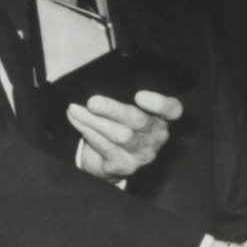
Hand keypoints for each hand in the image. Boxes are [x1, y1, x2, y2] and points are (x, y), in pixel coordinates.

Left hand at [67, 90, 181, 181]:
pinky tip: (76, 120)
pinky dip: (88, 131)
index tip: (139, 95)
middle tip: (92, 102)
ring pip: (119, 135)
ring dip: (94, 121)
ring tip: (75, 109)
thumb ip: (123, 96)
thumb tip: (100, 81)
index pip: (172, 109)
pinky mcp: (124, 166)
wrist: (108, 160)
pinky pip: (105, 147)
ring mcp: (142, 154)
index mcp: (162, 117)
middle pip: (139, 121)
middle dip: (113, 110)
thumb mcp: (127, 109)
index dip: (159, 103)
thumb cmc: (120, 125)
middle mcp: (157, 137)